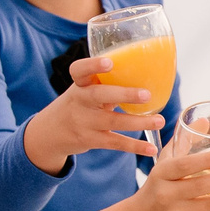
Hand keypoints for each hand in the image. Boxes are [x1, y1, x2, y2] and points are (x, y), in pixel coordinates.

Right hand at [22, 55, 162, 171]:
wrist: (50, 133)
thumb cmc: (78, 104)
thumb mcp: (84, 90)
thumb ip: (107, 83)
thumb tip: (149, 73)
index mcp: (79, 84)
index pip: (79, 70)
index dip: (93, 65)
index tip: (110, 61)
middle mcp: (80, 101)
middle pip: (99, 95)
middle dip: (124, 95)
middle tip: (146, 95)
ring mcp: (84, 122)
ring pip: (112, 121)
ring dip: (139, 122)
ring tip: (160, 121)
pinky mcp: (90, 140)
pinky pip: (115, 142)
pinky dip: (135, 146)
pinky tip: (151, 149)